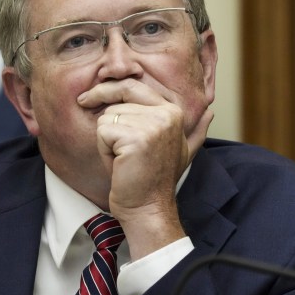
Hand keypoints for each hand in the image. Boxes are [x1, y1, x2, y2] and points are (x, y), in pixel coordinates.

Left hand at [77, 78, 212, 258]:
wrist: (149, 208)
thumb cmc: (156, 180)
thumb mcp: (182, 151)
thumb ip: (196, 131)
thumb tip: (211, 113)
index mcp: (174, 111)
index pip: (134, 86)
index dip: (111, 89)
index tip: (91, 95)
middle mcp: (166, 114)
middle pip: (118, 96)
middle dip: (102, 107)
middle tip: (83, 102)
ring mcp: (152, 126)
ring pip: (108, 116)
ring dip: (107, 139)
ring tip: (124, 158)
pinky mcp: (135, 139)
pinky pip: (103, 131)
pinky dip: (104, 150)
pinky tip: (119, 164)